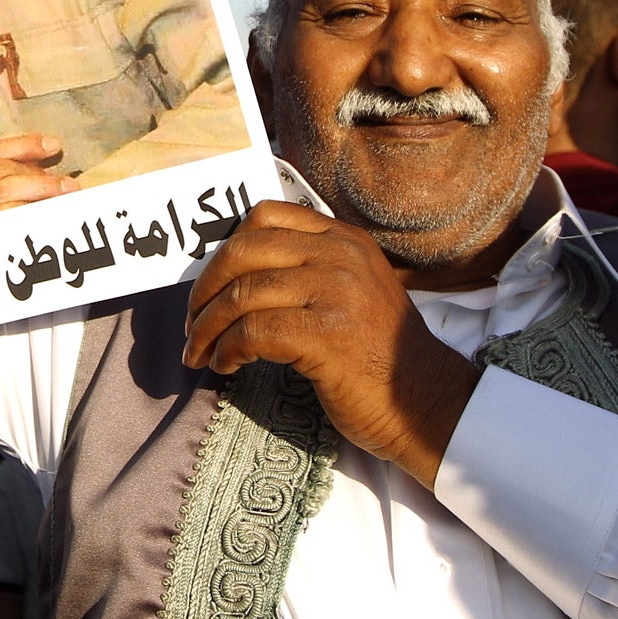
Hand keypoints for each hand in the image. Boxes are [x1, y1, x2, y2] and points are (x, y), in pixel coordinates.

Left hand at [184, 202, 480, 486]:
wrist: (425, 402)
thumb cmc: (381, 356)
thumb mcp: (354, 290)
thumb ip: (311, 269)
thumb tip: (235, 277)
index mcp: (344, 238)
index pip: (265, 216)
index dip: (224, 250)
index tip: (209, 287)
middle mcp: (339, 255)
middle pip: (243, 251)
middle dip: (203, 290)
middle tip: (191, 324)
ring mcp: (335, 291)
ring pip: (242, 294)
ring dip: (207, 329)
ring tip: (200, 355)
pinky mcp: (325, 334)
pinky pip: (253, 331)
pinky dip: (227, 350)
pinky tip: (225, 367)